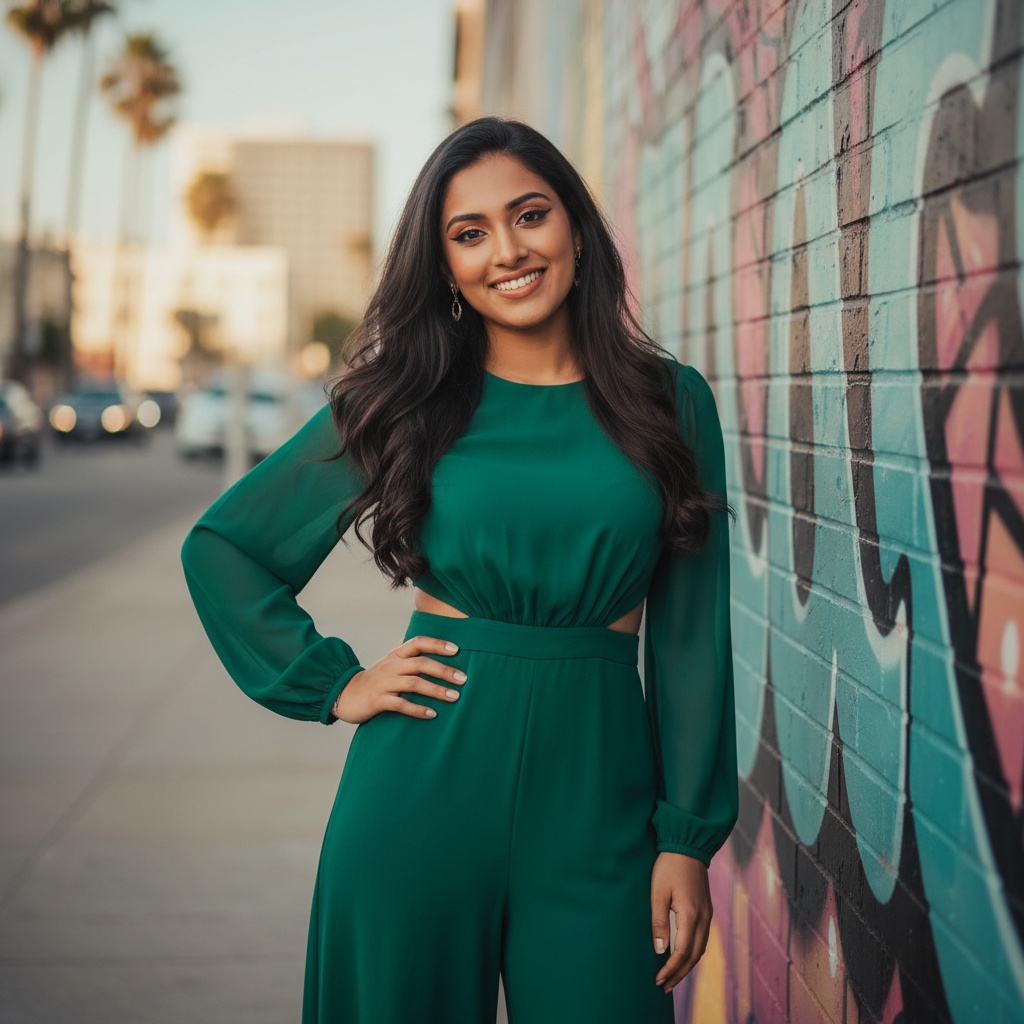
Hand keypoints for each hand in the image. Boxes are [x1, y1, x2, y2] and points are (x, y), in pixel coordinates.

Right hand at [331, 634, 465, 723]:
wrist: (345, 695)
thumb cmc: (375, 678)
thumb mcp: (389, 660)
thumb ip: (405, 650)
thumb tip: (425, 635)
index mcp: (395, 655)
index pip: (418, 642)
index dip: (437, 644)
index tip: (457, 650)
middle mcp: (391, 666)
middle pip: (420, 663)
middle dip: (444, 670)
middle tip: (463, 679)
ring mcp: (384, 683)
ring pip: (413, 683)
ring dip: (436, 690)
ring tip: (454, 697)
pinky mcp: (378, 700)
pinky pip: (400, 704)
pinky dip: (417, 709)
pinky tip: (432, 714)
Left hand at [651, 851, 711, 992]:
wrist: (688, 845)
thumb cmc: (669, 866)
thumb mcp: (658, 892)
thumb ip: (659, 921)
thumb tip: (660, 950)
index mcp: (691, 915)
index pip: (683, 952)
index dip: (671, 969)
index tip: (658, 980)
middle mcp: (703, 918)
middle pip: (694, 956)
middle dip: (679, 973)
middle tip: (664, 986)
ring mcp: (707, 914)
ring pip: (700, 949)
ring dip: (687, 965)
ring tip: (672, 977)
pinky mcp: (706, 909)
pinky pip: (702, 938)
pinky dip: (693, 953)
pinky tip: (683, 956)